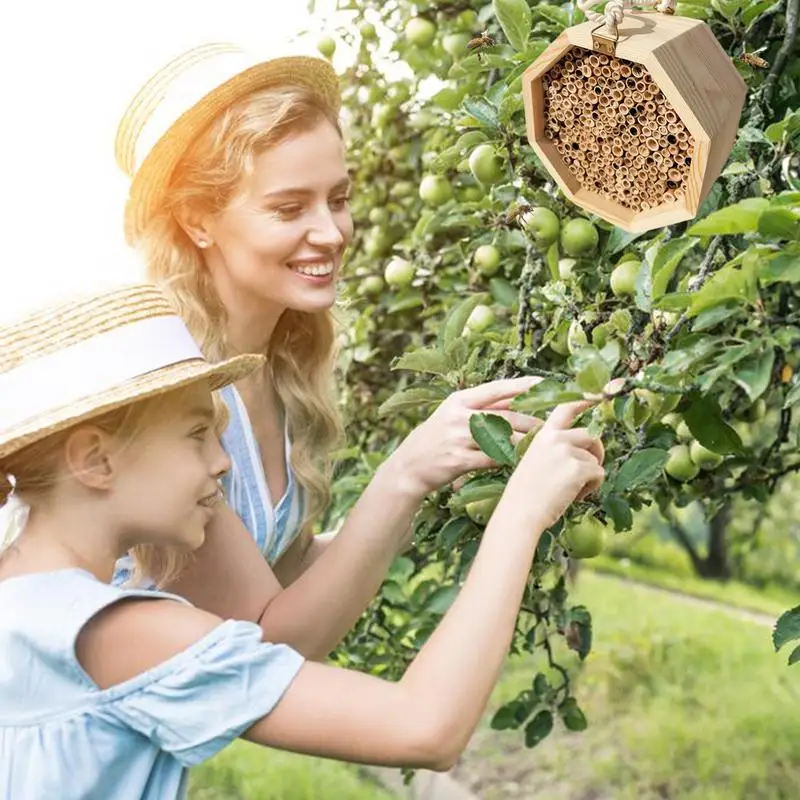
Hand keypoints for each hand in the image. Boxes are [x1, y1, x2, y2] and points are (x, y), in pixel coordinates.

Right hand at [387, 377, 544, 497]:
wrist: (408, 467)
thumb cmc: (435, 440)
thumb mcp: (452, 415)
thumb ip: (482, 408)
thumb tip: (516, 398)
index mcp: (459, 400)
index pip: (496, 389)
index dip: (523, 386)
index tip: (546, 383)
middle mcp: (459, 415)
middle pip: (506, 416)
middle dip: (532, 422)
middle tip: (552, 427)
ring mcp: (459, 437)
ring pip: (503, 438)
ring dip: (525, 443)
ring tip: (542, 446)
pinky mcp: (460, 459)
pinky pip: (494, 459)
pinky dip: (509, 460)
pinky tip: (521, 463)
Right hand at [505, 399, 605, 531]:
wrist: (520, 513)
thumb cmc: (526, 494)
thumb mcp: (535, 462)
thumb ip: (555, 451)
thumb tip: (583, 451)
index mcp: (543, 435)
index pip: (566, 408)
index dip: (585, 400)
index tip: (601, 394)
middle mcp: (555, 438)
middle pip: (591, 434)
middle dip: (596, 452)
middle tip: (587, 473)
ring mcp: (567, 451)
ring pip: (595, 459)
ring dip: (590, 476)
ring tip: (571, 490)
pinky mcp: (578, 467)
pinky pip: (599, 473)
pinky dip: (592, 487)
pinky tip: (574, 496)